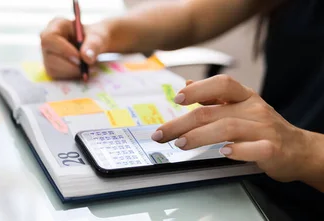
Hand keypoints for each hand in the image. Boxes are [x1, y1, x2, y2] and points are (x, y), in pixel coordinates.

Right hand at [39, 18, 112, 78]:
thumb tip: (87, 57)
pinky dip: (70, 74)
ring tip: (86, 66)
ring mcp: (47, 54)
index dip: (62, 49)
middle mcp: (48, 40)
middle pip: (49, 55)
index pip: (50, 38)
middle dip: (68, 64)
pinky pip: (56, 74)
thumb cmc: (94, 37)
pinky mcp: (50, 66)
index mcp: (57, 25)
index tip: (78, 57)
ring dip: (71, 70)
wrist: (94, 45)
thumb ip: (93, 44)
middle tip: (85, 66)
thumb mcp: (98, 37)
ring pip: (52, 67)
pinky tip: (80, 69)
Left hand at [151, 75, 315, 182]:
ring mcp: (264, 129)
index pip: (222, 84)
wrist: (298, 149)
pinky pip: (254, 148)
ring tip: (180, 143)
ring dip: (199, 136)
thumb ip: (213, 97)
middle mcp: (254, 109)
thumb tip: (186, 85)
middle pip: (212, 112)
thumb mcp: (240, 107)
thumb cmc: (262, 127)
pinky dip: (237, 150)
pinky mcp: (272, 149)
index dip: (198, 89)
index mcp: (244, 96)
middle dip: (181, 123)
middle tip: (162, 134)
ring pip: (227, 128)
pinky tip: (222, 152)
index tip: (176, 99)